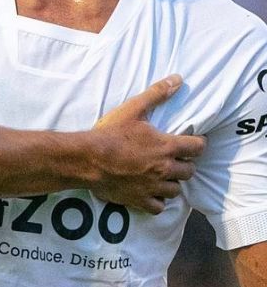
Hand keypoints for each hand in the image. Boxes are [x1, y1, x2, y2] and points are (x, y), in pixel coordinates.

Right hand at [89, 74, 204, 213]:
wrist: (88, 158)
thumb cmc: (110, 133)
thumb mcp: (133, 109)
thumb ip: (156, 94)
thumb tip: (178, 79)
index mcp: (166, 147)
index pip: (197, 147)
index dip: (197, 143)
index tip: (193, 142)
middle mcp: (165, 169)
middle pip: (189, 171)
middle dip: (185, 164)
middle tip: (174, 158)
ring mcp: (153, 187)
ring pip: (176, 190)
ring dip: (172, 182)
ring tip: (162, 175)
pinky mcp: (140, 200)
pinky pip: (159, 206)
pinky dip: (158, 200)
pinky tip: (150, 191)